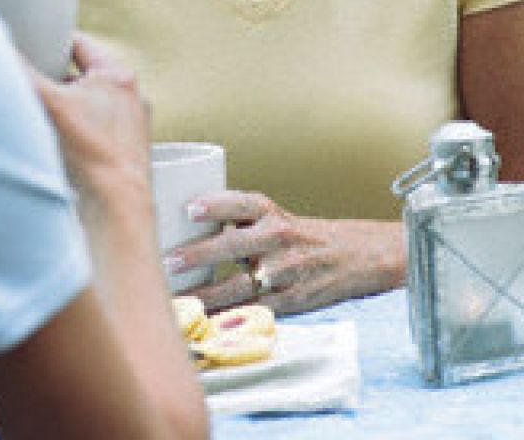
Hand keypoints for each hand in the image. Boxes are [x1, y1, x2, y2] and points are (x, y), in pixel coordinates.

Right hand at [28, 32, 150, 200]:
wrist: (116, 207)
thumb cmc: (98, 155)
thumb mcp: (52, 104)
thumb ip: (25, 74)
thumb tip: (1, 52)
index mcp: (118, 76)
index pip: (78, 44)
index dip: (52, 43)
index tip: (34, 47)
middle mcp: (128, 98)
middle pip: (78, 76)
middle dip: (55, 82)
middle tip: (36, 89)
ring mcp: (126, 126)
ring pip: (83, 105)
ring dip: (63, 111)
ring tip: (48, 122)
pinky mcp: (119, 151)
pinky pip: (89, 131)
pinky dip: (72, 134)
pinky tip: (59, 146)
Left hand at [164, 190, 406, 314]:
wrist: (355, 256)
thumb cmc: (301, 236)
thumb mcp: (274, 218)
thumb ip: (237, 223)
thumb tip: (185, 232)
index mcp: (271, 213)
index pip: (242, 204)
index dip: (216, 205)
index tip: (190, 209)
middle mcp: (278, 239)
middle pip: (234, 245)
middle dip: (199, 255)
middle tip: (169, 262)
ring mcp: (284, 272)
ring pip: (238, 286)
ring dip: (205, 294)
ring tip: (176, 298)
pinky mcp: (290, 301)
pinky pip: (252, 310)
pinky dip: (227, 316)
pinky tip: (204, 320)